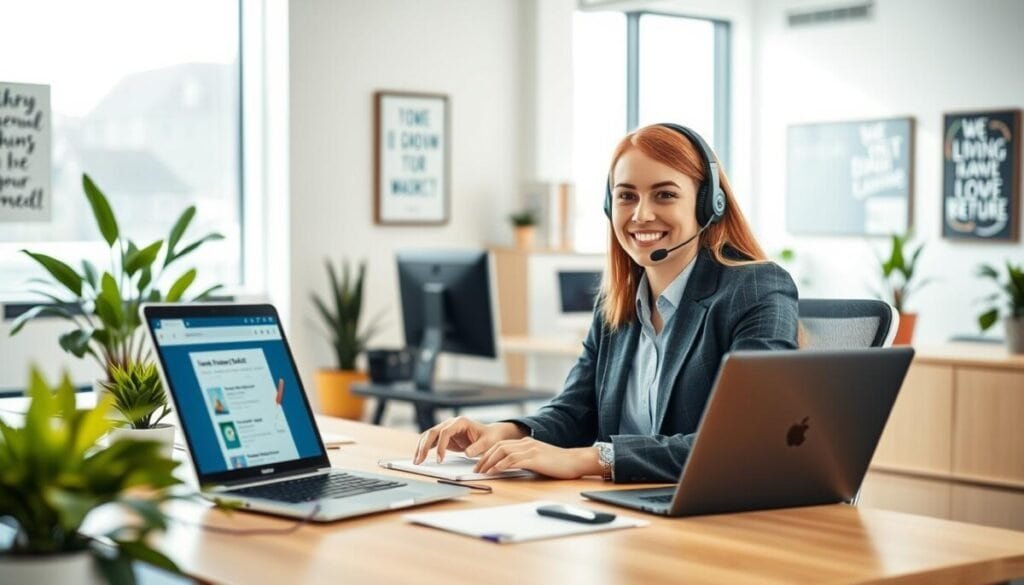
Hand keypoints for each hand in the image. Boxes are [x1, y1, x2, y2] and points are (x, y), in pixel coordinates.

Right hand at [413, 417, 526, 464]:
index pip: (445, 432)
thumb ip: (477, 448)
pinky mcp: (444, 437)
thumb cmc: (489, 437)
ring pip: (428, 436)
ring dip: (421, 448)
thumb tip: (467, 453)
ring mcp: (446, 429)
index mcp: (460, 422)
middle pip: (432, 432)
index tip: (440, 459)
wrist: (490, 435)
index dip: (441, 446)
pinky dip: (424, 449)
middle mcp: (450, 423)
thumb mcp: (487, 443)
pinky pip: (431, 442)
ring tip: (416, 461)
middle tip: (420, 460)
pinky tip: (419, 458)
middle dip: (424, 446)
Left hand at [472, 437, 601, 479]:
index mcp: (526, 442)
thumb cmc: (559, 464)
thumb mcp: (538, 460)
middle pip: (498, 447)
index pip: (501, 445)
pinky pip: (514, 460)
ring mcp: (530, 449)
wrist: (575, 461)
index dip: (488, 454)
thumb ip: (525, 461)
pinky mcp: (535, 457)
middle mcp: (526, 443)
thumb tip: (510, 469)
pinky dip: (502, 465)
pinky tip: (495, 470)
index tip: (480, 465)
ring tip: (482, 471)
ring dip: (490, 462)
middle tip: (476, 469)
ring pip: (503, 452)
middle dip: (485, 458)